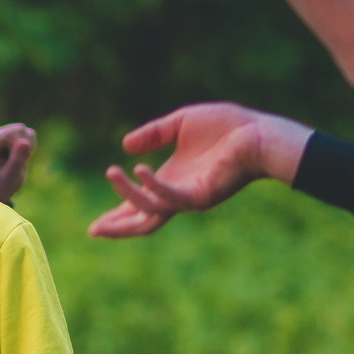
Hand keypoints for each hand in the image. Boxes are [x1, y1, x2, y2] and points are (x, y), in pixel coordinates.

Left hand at [0, 122, 35, 199]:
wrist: (0, 184)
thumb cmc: (4, 182)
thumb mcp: (11, 176)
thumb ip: (17, 160)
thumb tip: (24, 142)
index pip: (12, 134)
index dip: (21, 146)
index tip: (18, 161)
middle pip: (19, 129)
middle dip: (25, 145)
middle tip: (18, 162)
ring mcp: (0, 132)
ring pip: (24, 130)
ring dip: (27, 146)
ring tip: (18, 159)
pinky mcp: (9, 131)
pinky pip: (28, 132)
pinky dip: (29, 145)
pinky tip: (20, 154)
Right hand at [88, 102, 312, 237]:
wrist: (259, 133)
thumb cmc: (228, 127)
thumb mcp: (181, 123)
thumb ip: (154, 133)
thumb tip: (125, 146)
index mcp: (173, 181)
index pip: (140, 204)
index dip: (118, 213)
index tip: (96, 224)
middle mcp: (180, 195)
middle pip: (143, 221)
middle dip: (117, 227)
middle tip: (93, 230)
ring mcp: (191, 198)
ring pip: (151, 210)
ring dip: (128, 195)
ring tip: (112, 172)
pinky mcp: (202, 195)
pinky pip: (171, 197)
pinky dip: (153, 187)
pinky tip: (139, 170)